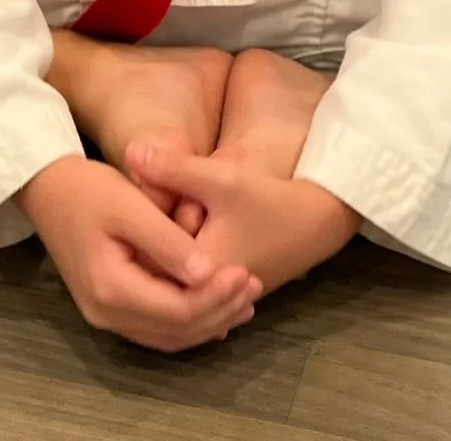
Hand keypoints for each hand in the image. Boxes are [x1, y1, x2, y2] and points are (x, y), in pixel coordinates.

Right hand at [17, 156, 259, 351]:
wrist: (47, 189)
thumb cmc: (88, 189)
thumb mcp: (130, 206)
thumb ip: (168, 242)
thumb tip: (207, 273)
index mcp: (111, 288)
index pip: (177, 310)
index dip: (216, 296)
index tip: (246, 272)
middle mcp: (106, 312)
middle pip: (176, 330)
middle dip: (220, 311)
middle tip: (254, 285)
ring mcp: (106, 314)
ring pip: (168, 335)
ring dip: (208, 319)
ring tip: (243, 297)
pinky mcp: (110, 305)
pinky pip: (156, 326)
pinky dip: (188, 319)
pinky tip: (213, 305)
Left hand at [130, 143, 360, 294]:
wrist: (318, 221)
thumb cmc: (271, 200)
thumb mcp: (221, 179)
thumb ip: (175, 168)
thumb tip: (132, 152)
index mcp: (199, 277)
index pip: (147, 258)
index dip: (141, 224)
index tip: (143, 192)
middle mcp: (204, 297)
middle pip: (157, 268)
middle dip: (152, 234)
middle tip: (155, 197)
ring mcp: (215, 299)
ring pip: (172, 273)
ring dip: (166, 245)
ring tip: (177, 210)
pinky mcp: (223, 292)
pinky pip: (188, 278)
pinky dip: (181, 256)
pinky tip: (183, 226)